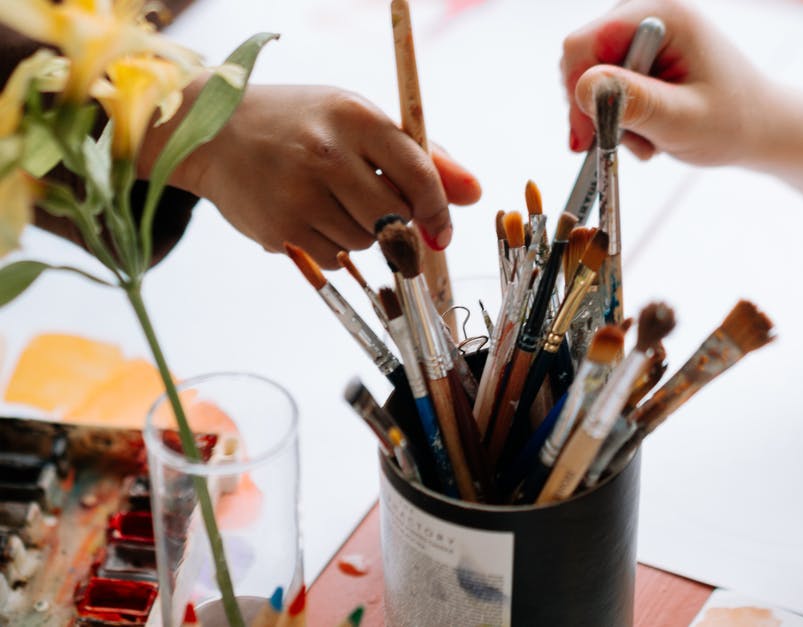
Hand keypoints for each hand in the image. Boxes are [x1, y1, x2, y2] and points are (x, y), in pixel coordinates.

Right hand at [145, 84, 480, 267]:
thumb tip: (473, 194)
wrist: (213, 132)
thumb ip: (422, 156)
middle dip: (401, 227)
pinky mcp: (279, 228)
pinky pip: (335, 259)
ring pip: (366, 243)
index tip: (440, 228)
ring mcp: (298, 193)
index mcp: (355, 117)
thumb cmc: (302, 124)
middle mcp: (326, 153)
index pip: (419, 174)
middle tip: (388, 218)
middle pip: (395, 218)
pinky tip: (313, 218)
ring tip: (336, 203)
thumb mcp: (359, 121)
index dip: (438, 210)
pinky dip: (336, 248)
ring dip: (365, 236)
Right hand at [561, 0, 772, 164]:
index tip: (585, 139)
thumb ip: (636, 102)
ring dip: (610, 116)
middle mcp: (648, 10)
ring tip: (650, 137)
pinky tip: (649, 127)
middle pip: (582, 58)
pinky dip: (618, 112)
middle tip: (628, 144)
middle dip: (597, 108)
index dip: (576, 90)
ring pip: (591, 75)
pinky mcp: (638, 49)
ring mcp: (641, 29)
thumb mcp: (684, 120)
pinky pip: (604, 81)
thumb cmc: (734, 122)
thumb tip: (584, 86)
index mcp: (663, 14)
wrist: (758, 126)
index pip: (585, 42)